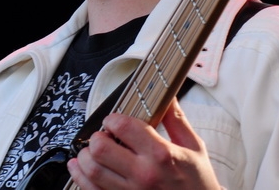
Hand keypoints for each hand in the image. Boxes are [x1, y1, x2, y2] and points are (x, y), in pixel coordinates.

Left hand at [66, 98, 220, 189]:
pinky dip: (81, 179)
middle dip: (96, 137)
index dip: (112, 119)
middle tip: (102, 136)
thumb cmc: (197, 182)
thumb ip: (176, 120)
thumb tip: (168, 97)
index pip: (123, 127)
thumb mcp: (193, 147)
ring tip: (90, 151)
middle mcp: (143, 174)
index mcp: (161, 154)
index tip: (113, 120)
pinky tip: (81, 170)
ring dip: (85, 157)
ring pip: (92, 171)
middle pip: (101, 149)